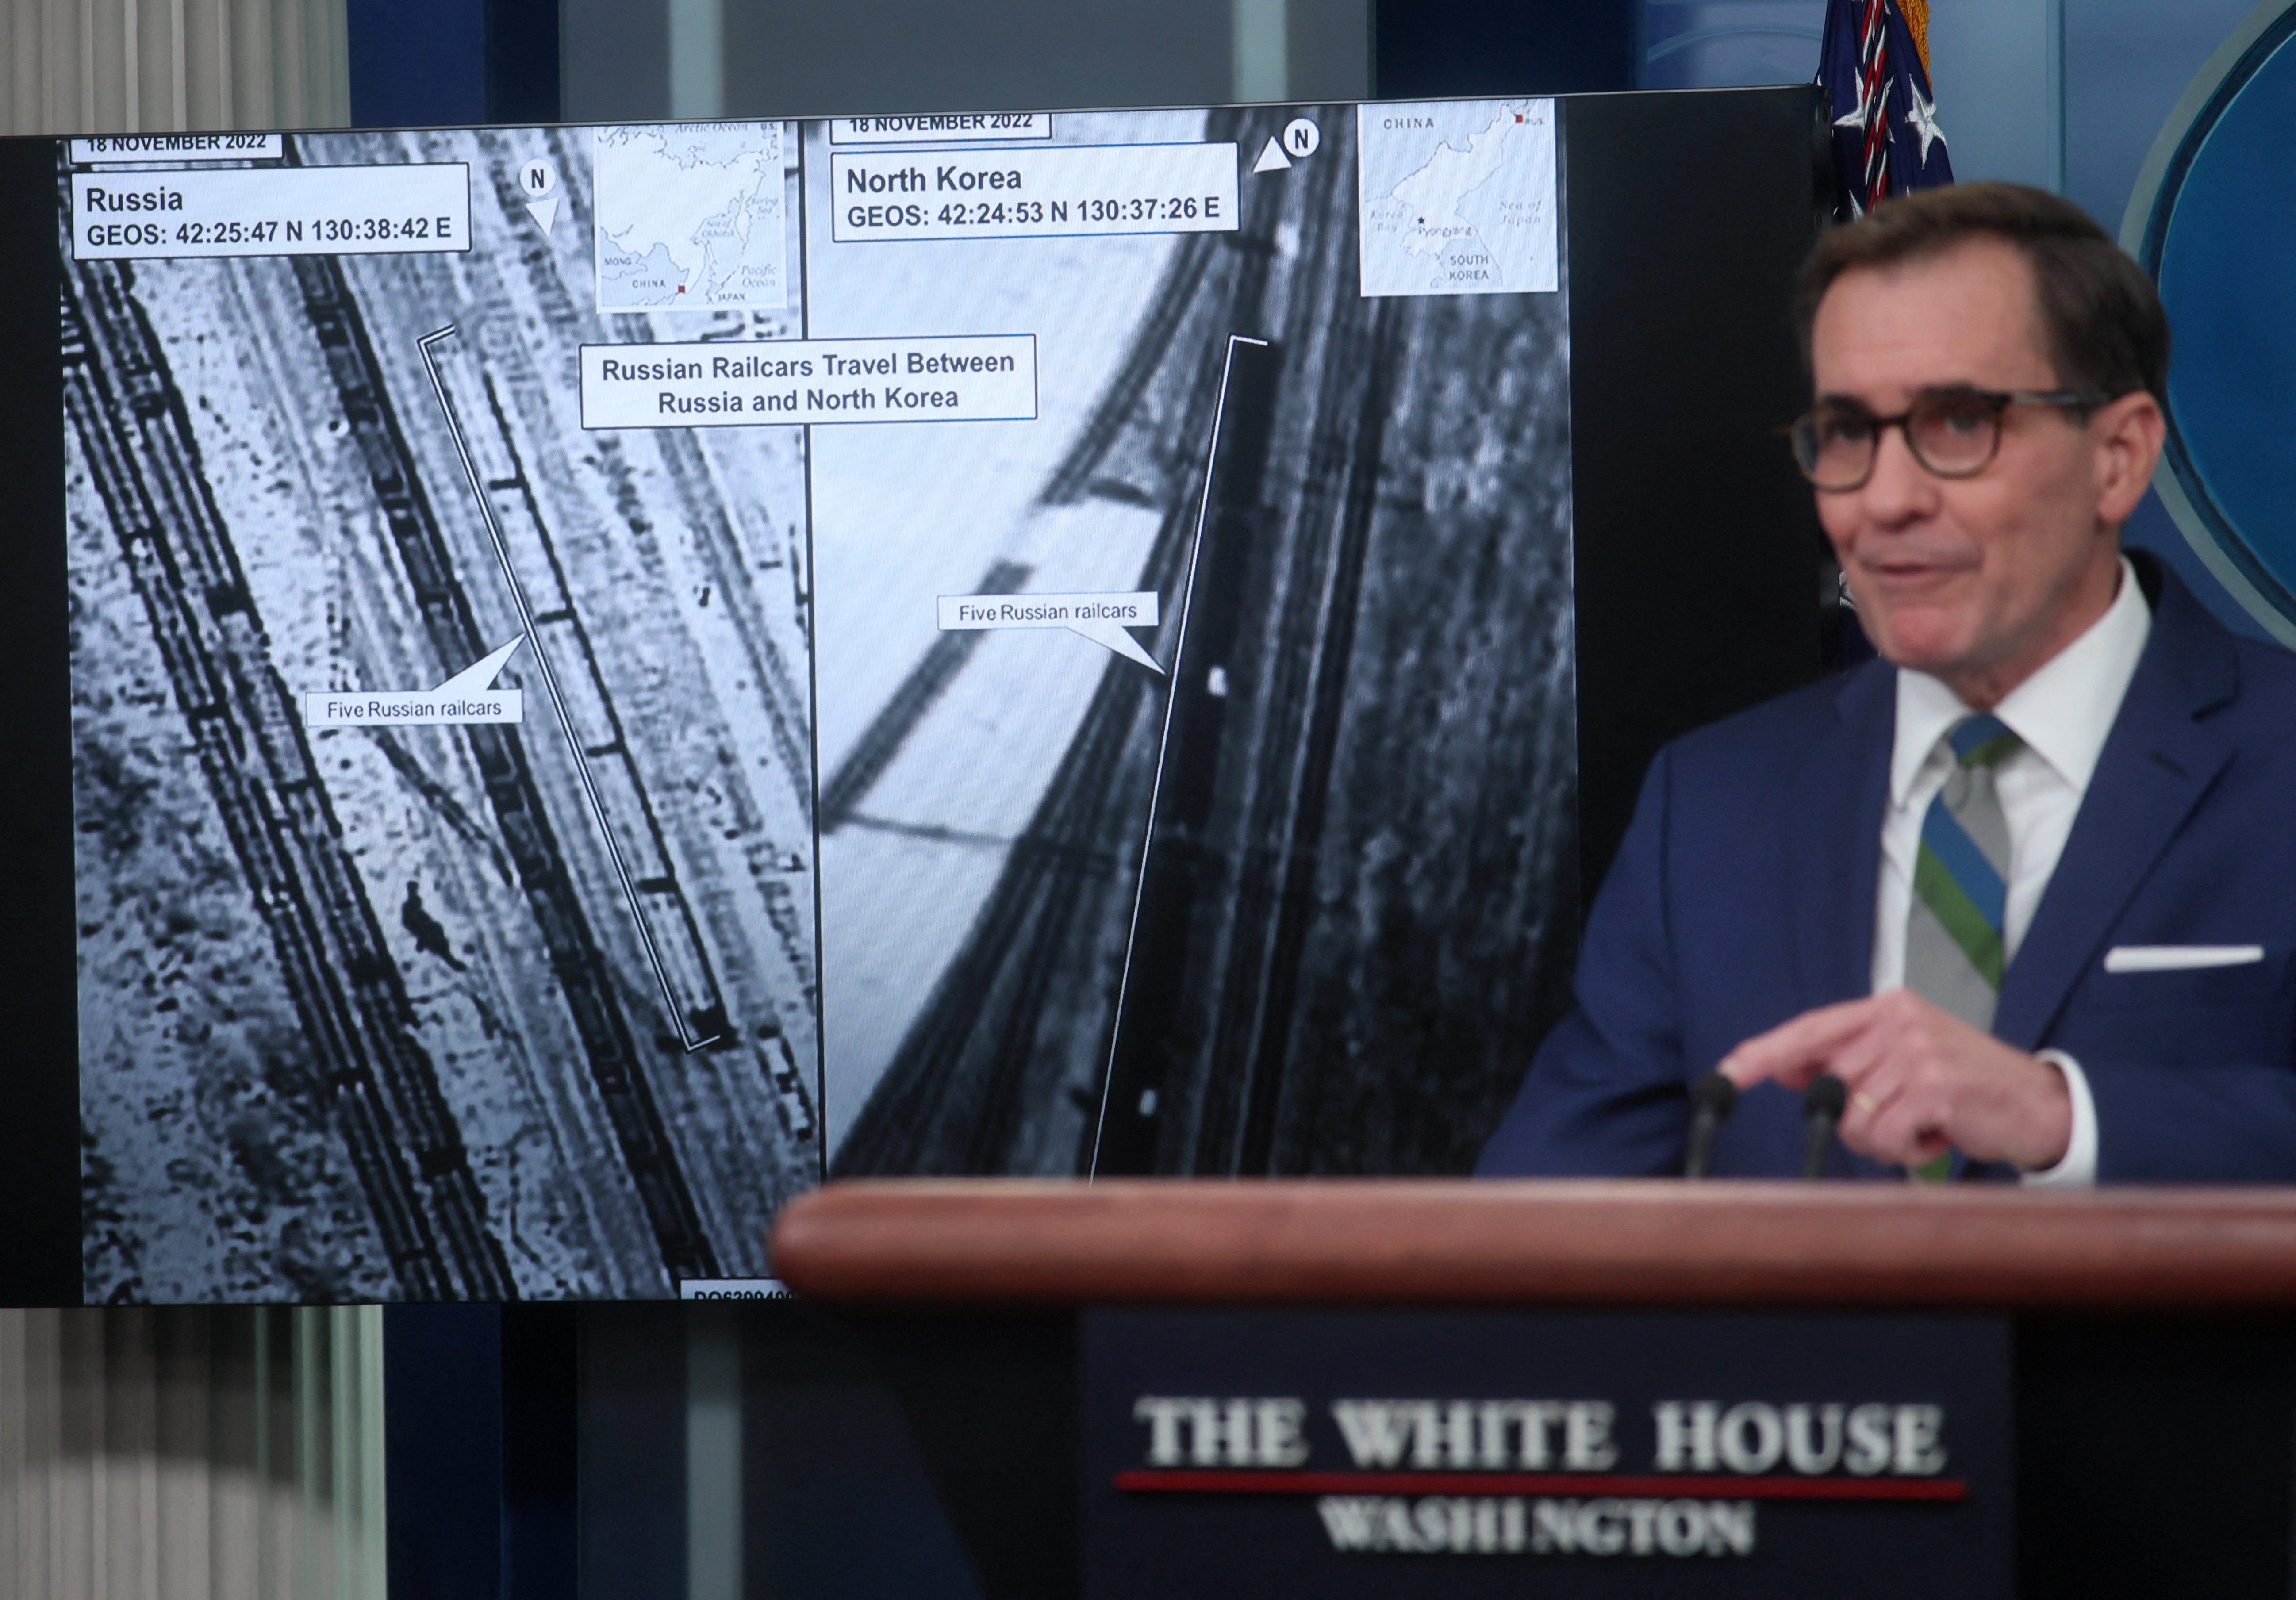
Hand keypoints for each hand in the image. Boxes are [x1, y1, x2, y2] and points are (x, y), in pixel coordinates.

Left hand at [1718, 989, 2071, 1171]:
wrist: (2040, 1106)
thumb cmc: (1967, 1090)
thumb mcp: (1905, 1062)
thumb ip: (1850, 1062)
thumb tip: (1785, 1071)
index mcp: (1887, 1009)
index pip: (1810, 1029)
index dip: (1765, 1052)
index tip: (1726, 1071)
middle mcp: (1898, 1021)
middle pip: (1830, 1086)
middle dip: (1857, 1119)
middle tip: (1904, 1119)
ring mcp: (1917, 1050)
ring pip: (1853, 1118)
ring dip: (1884, 1139)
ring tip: (1926, 1125)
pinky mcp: (1934, 1085)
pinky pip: (1884, 1136)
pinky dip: (1907, 1151)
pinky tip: (1939, 1136)